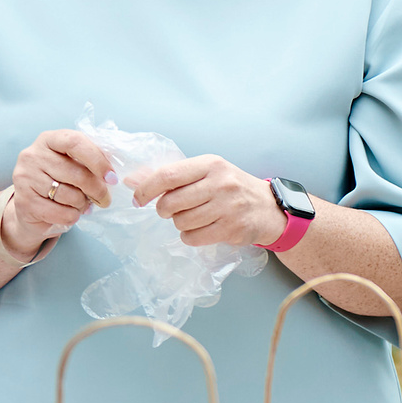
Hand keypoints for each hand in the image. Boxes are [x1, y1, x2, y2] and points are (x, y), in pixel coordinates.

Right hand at [7, 129, 115, 249]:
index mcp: (49, 139)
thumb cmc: (60, 181)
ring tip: (80, 204)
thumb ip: (92, 160)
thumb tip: (114, 172)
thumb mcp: (74, 163)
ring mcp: (24, 177)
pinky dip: (72, 216)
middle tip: (104, 199)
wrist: (30, 207)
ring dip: (82, 204)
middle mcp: (32, 155)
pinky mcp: (23, 201)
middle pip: (77, 174)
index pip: (75, 142)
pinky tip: (68, 213)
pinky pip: (61, 213)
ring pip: (70, 195)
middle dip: (97, 190)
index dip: (98, 161)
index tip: (112, 177)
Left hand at [129, 156, 286, 248]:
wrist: (270, 208)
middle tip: (173, 210)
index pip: (167, 175)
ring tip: (194, 218)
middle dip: (164, 210)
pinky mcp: (232, 229)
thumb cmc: (232, 188)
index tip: (138, 199)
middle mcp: (220, 183)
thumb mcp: (206, 173)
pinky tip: (202, 229)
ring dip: (180, 224)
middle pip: (170, 202)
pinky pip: (193, 238)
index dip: (146, 189)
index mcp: (211, 164)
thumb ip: (171, 175)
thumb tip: (131, 180)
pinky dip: (190, 237)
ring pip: (180, 222)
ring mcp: (228, 207)